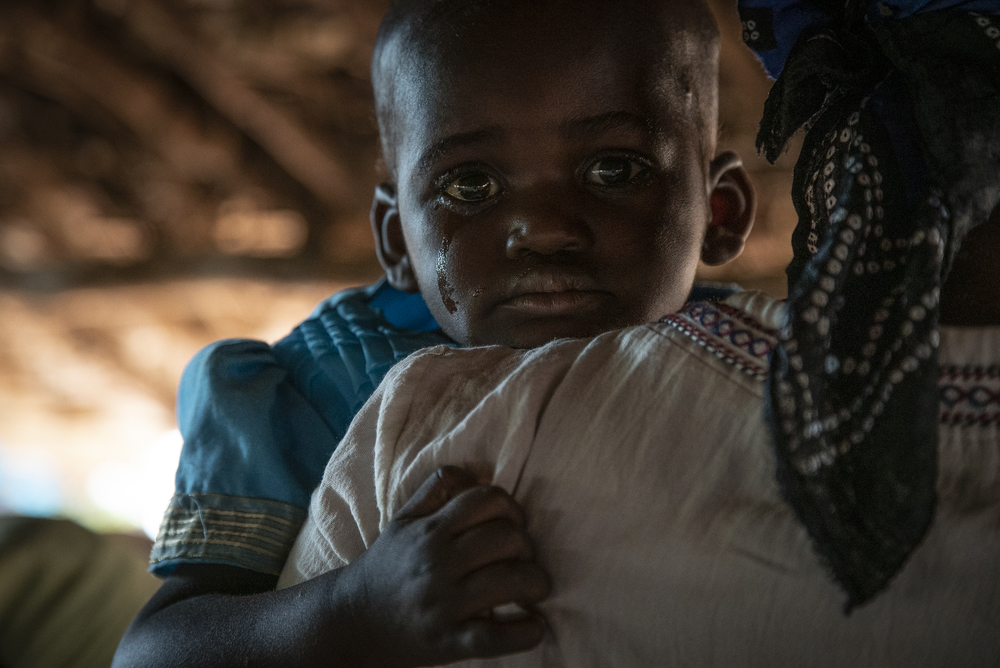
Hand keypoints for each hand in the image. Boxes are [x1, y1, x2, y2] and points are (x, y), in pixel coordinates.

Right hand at [346, 466, 550, 666]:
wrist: (353, 621)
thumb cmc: (388, 566)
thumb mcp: (404, 519)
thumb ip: (439, 488)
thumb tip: (482, 474)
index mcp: (429, 530)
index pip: (487, 500)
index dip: (512, 508)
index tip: (514, 525)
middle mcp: (437, 563)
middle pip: (507, 538)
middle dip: (527, 546)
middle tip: (523, 558)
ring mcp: (444, 605)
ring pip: (511, 581)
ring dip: (536, 584)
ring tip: (533, 589)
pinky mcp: (450, 643)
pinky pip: (498, 637)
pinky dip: (526, 631)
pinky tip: (533, 625)